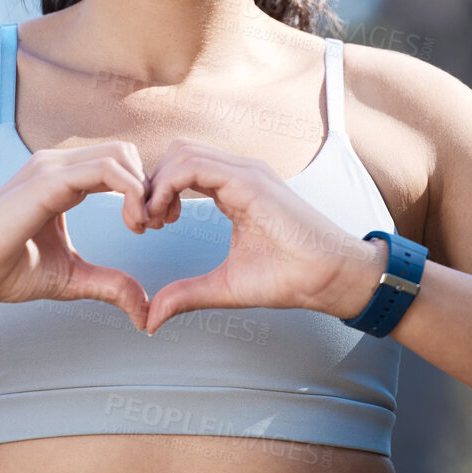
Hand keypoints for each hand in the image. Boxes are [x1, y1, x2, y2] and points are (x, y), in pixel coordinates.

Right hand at [0, 142, 155, 328]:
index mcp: (62, 180)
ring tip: (140, 226)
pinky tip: (131, 223)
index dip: (142, 191)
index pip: (118, 164)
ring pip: (121, 154)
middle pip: (125, 152)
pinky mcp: (48, 180)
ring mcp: (51, 168)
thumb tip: (144, 312)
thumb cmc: (5, 271)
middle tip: (150, 226)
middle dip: (149, 186)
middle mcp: (57, 165)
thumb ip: (109, 285)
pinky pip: (107, 169)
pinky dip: (132, 192)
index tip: (148, 227)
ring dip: (143, 189)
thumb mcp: (72, 278)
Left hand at [139, 137, 387, 333]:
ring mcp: (245, 172)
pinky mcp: (249, 180)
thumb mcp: (223, 286)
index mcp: (234, 189)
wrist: (327, 277)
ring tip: (153, 221)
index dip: (155, 193)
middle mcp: (238, 173)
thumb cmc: (288, 278)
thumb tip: (151, 320)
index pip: (182, 169)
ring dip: (156, 184)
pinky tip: (165, 216)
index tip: (147, 227)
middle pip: (177, 153)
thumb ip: (185, 295)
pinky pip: (194, 166)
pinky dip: (167, 186)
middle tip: (144, 223)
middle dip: (150, 183)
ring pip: (182, 152)